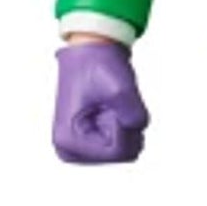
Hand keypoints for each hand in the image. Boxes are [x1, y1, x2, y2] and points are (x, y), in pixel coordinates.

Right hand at [53, 41, 148, 163]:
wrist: (89, 50)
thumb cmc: (97, 65)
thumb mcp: (120, 87)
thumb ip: (135, 115)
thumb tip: (138, 128)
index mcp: (68, 141)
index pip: (117, 153)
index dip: (123, 125)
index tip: (108, 104)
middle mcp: (70, 150)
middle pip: (124, 155)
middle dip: (126, 126)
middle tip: (109, 103)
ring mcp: (80, 149)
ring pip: (128, 150)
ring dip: (126, 123)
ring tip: (108, 103)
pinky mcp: (90, 144)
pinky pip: (126, 143)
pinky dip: (126, 123)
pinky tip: (109, 107)